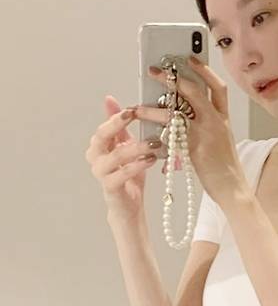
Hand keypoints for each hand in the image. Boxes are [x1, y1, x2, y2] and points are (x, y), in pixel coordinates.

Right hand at [85, 96, 162, 223]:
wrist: (129, 206)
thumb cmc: (129, 176)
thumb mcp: (126, 147)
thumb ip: (120, 127)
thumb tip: (110, 99)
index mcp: (98, 146)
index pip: (104, 127)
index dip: (116, 116)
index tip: (132, 109)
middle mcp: (95, 158)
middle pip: (101, 137)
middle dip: (117, 124)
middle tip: (135, 115)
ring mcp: (101, 173)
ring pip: (115, 156)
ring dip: (136, 147)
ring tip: (154, 143)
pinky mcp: (110, 188)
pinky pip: (122, 174)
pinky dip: (137, 165)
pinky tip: (150, 160)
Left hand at [137, 57, 248, 206]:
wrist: (232, 188)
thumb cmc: (223, 166)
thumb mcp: (220, 140)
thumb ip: (205, 123)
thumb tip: (180, 109)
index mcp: (224, 118)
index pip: (217, 87)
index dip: (204, 70)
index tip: (189, 57)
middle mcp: (217, 121)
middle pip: (195, 90)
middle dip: (172, 78)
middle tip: (154, 71)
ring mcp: (206, 133)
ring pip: (177, 111)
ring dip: (154, 107)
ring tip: (138, 108)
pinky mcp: (195, 147)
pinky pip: (171, 133)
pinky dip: (157, 130)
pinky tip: (146, 131)